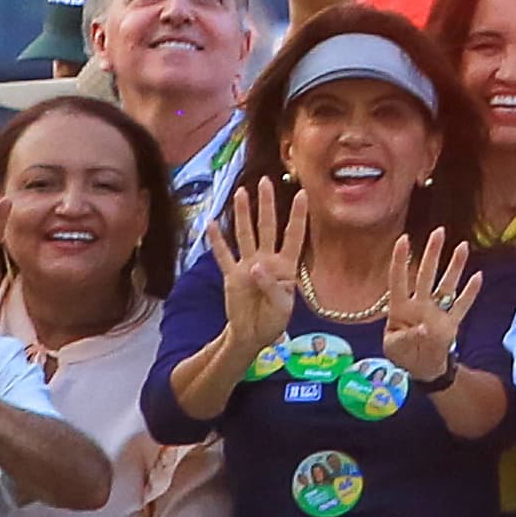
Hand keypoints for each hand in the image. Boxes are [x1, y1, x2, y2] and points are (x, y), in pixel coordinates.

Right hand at [209, 177, 303, 364]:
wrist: (253, 335)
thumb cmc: (274, 319)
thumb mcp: (282, 306)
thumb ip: (271, 285)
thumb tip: (254, 266)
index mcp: (286, 266)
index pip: (294, 235)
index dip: (298, 216)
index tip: (303, 193)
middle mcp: (267, 259)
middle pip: (267, 226)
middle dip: (267, 204)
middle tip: (266, 181)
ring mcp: (248, 265)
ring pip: (245, 234)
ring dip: (242, 214)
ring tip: (241, 193)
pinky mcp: (232, 276)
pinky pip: (224, 255)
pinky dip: (217, 241)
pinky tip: (211, 223)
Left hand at [378, 231, 484, 384]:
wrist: (422, 369)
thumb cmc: (402, 355)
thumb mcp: (394, 350)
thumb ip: (405, 339)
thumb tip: (423, 328)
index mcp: (400, 309)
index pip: (398, 279)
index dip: (400, 260)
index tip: (404, 239)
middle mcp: (419, 305)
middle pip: (426, 275)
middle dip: (432, 253)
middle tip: (439, 231)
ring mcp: (436, 312)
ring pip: (446, 285)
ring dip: (454, 267)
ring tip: (462, 246)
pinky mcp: (451, 323)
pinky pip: (461, 306)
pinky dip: (470, 293)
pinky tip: (477, 277)